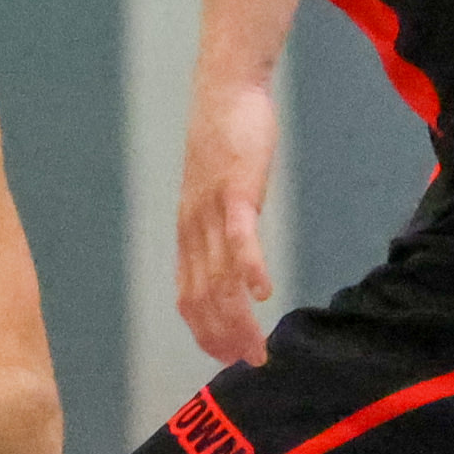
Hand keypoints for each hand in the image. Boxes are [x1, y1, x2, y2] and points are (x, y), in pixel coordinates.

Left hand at [177, 82, 279, 368]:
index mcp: (189, 234)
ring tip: (257, 347)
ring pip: (219, 278)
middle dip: (224, 338)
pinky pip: (240, 237)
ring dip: (238, 319)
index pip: (190, 298)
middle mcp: (194, 229)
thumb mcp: (219, 194)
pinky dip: (250, 269)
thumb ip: (223, 229)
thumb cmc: (228, 141)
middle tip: (250, 363)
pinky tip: (264, 293)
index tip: (228, 359)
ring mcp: (213, 211)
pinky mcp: (237, 190)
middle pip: (203, 298)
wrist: (225, 91)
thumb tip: (235, 263)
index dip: (206, 334)